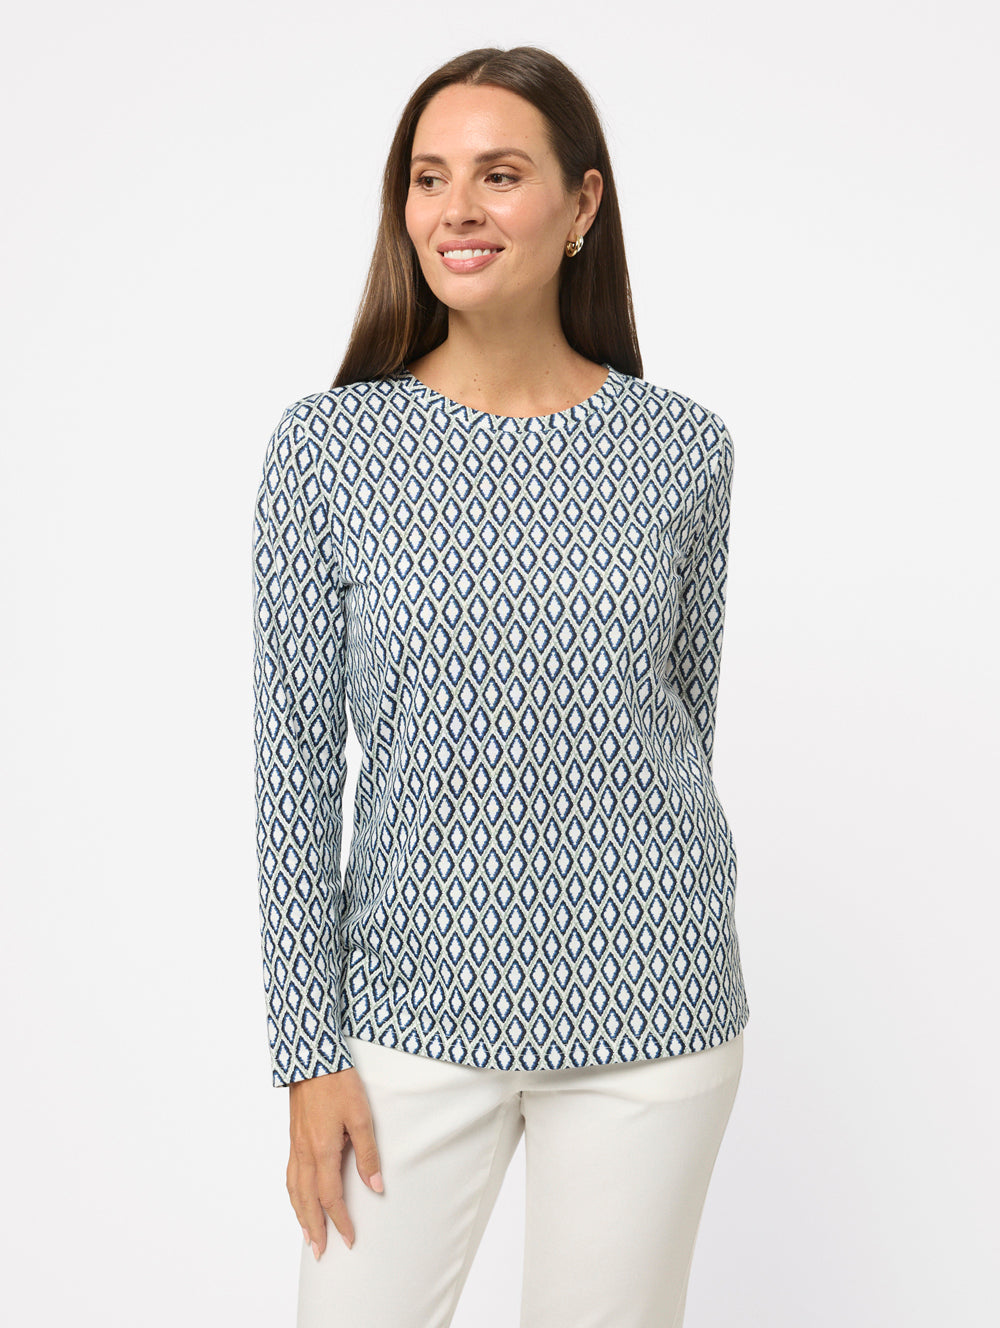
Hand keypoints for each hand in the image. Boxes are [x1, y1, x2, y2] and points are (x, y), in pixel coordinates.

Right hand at [287, 1067, 384, 1258]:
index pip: (330, 1197)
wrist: (312, 1057)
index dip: (340, 1221)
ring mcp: (296, 1144)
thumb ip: (368, 1153)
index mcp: (322, 1151)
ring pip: (294, 1189)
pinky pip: (290, 1174)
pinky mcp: (293, 1135)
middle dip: (314, 1228)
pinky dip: (293, 1194)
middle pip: (307, 1200)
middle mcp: (304, 1152)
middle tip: (320, 1252)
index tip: (349, 1239)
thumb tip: (375, 1186)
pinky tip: (298, 1196)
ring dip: (300, 1215)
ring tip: (307, 1234)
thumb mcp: (361, 1116)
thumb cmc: (338, 1083)